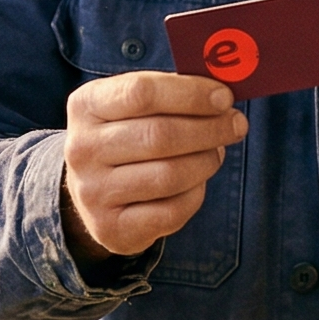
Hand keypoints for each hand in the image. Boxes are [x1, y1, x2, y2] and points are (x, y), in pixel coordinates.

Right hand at [62, 72, 247, 262]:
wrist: (93, 190)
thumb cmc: (126, 135)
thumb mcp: (132, 106)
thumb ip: (171, 93)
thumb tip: (222, 94)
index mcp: (86, 105)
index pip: (141, 93)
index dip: (190, 94)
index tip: (224, 97)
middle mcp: (82, 148)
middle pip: (160, 135)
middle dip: (209, 128)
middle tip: (236, 125)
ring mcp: (93, 192)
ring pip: (170, 174)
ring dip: (207, 161)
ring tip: (217, 152)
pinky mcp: (111, 227)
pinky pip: (172, 211)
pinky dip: (196, 193)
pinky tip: (197, 182)